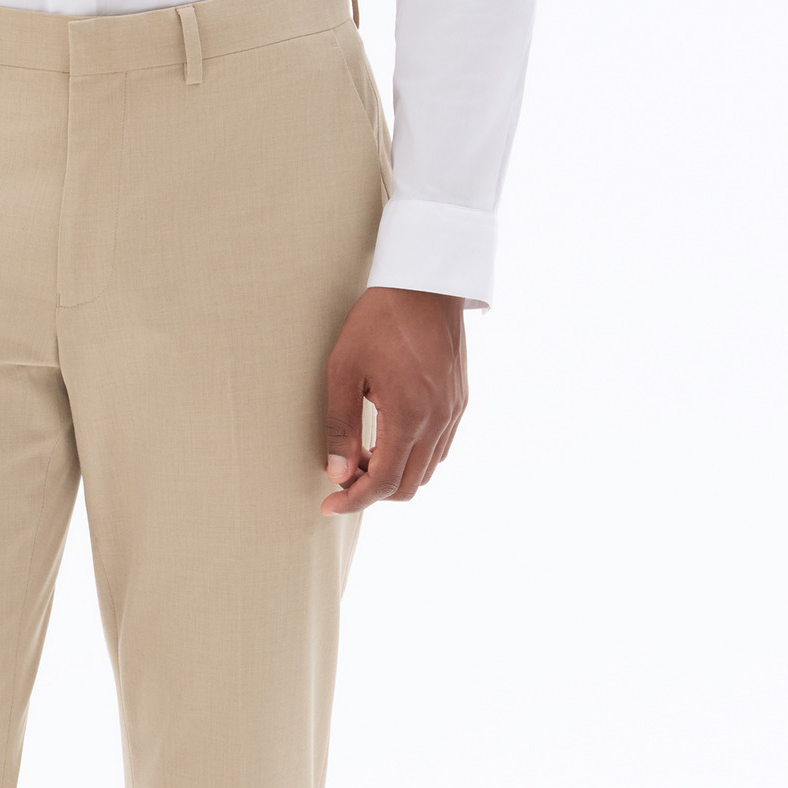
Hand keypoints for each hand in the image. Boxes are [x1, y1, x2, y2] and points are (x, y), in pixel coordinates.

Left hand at [321, 288, 467, 514]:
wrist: (425, 281)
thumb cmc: (379, 319)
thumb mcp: (344, 370)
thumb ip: (339, 426)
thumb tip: (336, 474)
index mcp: (409, 415)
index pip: (382, 483)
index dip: (352, 501)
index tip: (328, 506)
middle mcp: (438, 420)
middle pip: (407, 486)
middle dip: (371, 492)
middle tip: (341, 478)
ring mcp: (454, 412)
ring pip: (426, 471)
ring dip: (392, 475)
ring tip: (360, 456)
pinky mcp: (460, 401)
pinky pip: (439, 449)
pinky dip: (412, 458)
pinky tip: (386, 440)